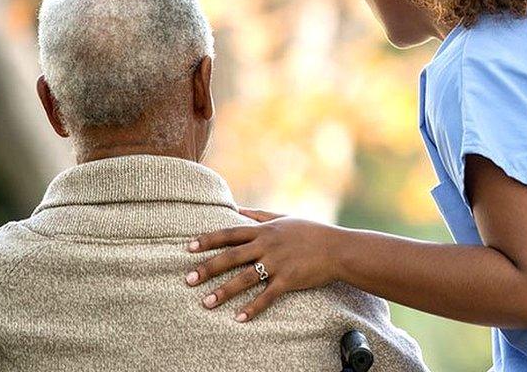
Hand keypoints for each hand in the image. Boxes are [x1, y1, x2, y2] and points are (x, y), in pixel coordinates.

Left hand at [185, 208, 341, 321]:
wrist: (338, 248)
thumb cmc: (312, 232)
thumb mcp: (285, 218)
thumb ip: (260, 215)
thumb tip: (237, 209)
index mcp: (265, 230)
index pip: (230, 234)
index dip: (208, 240)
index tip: (188, 247)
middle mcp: (268, 245)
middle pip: (231, 257)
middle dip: (208, 268)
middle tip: (188, 279)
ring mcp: (278, 263)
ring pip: (245, 278)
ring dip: (224, 291)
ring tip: (206, 303)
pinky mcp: (289, 280)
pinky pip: (267, 296)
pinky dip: (253, 308)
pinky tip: (239, 318)